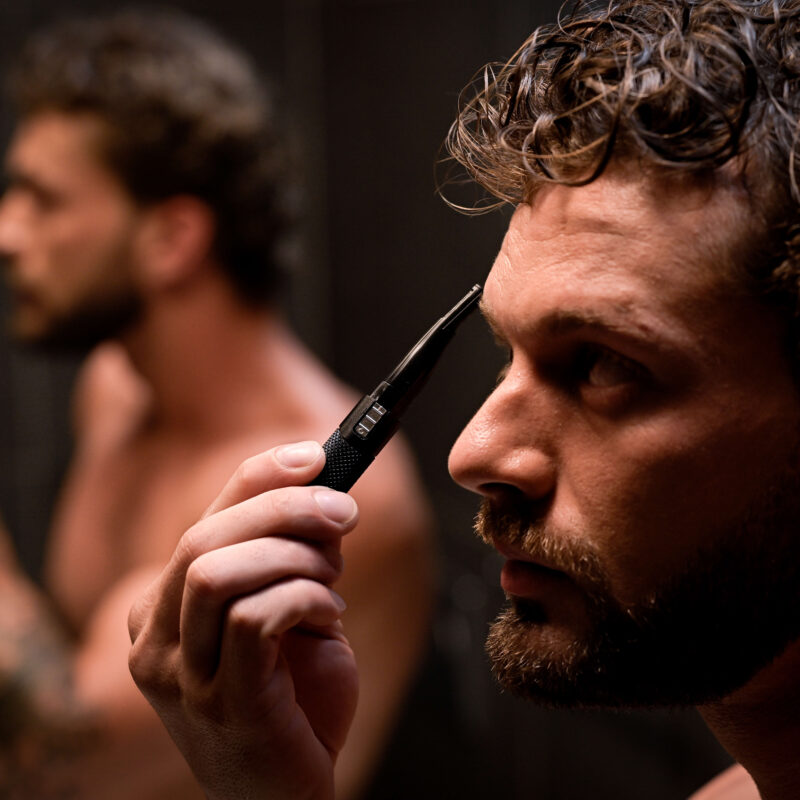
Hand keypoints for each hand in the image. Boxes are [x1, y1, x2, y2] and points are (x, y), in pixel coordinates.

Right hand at [128, 442, 359, 799]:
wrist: (290, 790)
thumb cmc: (292, 696)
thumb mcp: (292, 610)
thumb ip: (292, 559)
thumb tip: (322, 498)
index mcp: (164, 608)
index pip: (204, 521)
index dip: (259, 478)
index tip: (315, 455)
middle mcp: (155, 640)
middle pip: (204, 540)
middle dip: (284, 510)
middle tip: (343, 511)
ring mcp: (180, 677)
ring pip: (216, 573)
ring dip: (291, 558)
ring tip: (331, 578)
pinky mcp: (220, 704)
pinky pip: (253, 619)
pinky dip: (301, 598)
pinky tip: (328, 613)